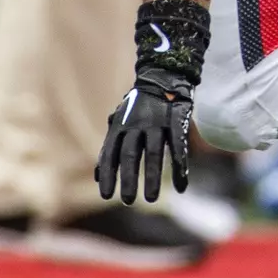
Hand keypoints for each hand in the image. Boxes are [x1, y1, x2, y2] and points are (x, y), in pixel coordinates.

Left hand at [95, 67, 193, 203]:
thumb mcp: (119, 123)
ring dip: (153, 177)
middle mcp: (136, 124)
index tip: (106, 196)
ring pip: (154, 153)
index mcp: (120, 125)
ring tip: (151, 199)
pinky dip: (180, 168)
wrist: (163, 76)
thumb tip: (96, 176)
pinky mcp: (177, 121)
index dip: (108, 174)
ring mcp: (157, 122)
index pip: (110, 153)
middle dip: (129, 178)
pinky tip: (181, 186)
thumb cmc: (138, 106)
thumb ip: (109, 148)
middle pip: (130, 154)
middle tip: (128, 201)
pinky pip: (178, 147)